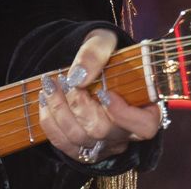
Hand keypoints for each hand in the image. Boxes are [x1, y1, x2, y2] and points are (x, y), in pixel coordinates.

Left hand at [38, 29, 164, 166]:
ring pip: (79, 138)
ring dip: (59, 110)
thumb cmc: (103, 55)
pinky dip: (50, 122)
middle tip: (65, 81)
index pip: (145, 126)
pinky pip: (63, 144)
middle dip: (78, 104)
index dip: (124, 114)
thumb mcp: (103, 42)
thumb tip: (78, 77)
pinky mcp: (82, 149)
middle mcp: (125, 132)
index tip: (104, 92)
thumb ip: (94, 54)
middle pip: (103, 131)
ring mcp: (103, 144)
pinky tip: (46, 101)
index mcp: (144, 109)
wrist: (86, 67)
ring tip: (50, 86)